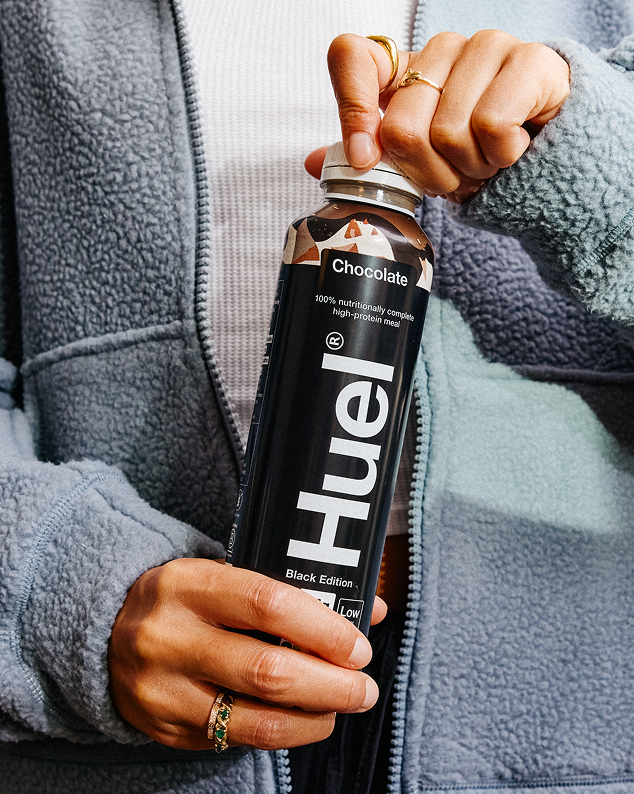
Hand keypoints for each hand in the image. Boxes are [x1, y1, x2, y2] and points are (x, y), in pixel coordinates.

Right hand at [108, 558, 386, 749]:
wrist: (106, 629)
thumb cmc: (187, 598)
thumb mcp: (225, 576)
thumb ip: (293, 590)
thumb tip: (372, 609)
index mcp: (189, 584)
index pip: (268, 603)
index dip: (322, 629)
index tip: (357, 646)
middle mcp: (170, 636)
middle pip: (267, 670)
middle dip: (330, 685)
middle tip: (364, 687)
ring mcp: (163, 688)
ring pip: (254, 718)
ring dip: (313, 719)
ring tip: (340, 708)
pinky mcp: (164, 728)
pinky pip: (234, 740)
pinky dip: (280, 733)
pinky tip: (301, 720)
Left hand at [307, 30, 569, 201]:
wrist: (546, 159)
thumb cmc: (475, 156)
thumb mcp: (418, 163)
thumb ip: (369, 158)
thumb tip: (313, 162)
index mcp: (404, 72)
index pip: (352, 57)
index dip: (351, 108)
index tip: (364, 158)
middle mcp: (440, 50)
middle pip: (400, 127)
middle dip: (429, 174)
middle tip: (455, 173)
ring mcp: (486, 47)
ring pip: (448, 132)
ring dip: (468, 170)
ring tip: (485, 162)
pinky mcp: (530, 61)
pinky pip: (491, 124)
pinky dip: (500, 158)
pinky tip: (511, 151)